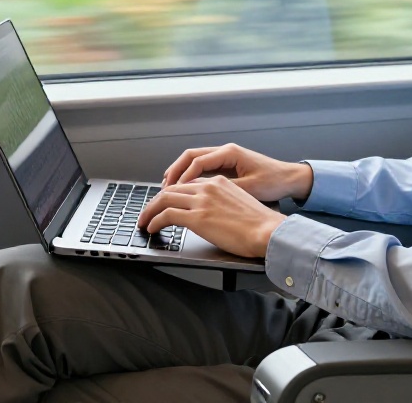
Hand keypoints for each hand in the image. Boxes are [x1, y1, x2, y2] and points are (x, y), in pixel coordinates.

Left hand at [135, 175, 286, 258]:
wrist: (267, 231)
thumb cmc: (260, 224)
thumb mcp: (240, 203)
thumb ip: (222, 202)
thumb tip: (211, 213)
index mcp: (219, 182)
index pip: (187, 184)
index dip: (172, 193)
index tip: (164, 202)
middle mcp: (208, 187)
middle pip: (172, 189)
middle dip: (155, 201)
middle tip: (148, 211)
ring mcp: (201, 201)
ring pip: (164, 200)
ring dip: (150, 210)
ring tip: (144, 220)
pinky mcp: (197, 217)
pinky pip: (166, 215)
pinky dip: (155, 221)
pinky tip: (152, 228)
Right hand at [161, 144, 313, 202]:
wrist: (291, 179)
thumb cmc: (274, 181)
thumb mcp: (249, 188)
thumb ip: (224, 189)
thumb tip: (201, 195)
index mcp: (229, 153)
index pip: (197, 161)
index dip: (182, 177)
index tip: (173, 192)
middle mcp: (225, 151)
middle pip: (190, 156)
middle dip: (174, 172)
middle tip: (162, 188)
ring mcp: (225, 157)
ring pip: (194, 160)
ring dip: (180, 173)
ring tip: (167, 188)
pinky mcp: (227, 165)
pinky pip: (202, 167)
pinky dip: (190, 176)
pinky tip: (184, 188)